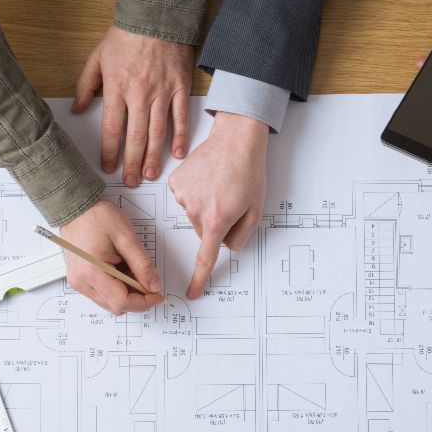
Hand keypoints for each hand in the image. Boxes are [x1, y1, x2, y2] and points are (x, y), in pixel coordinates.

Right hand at [60, 199, 163, 314]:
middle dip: (136, 297)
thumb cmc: (97, 218)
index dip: (144, 302)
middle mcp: (82, 282)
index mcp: (92, 272)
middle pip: (116, 306)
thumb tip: (154, 286)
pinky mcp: (79, 280)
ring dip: (126, 293)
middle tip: (147, 280)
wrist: (77, 208)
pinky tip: (120, 270)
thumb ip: (143, 265)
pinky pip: (102, 294)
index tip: (157, 295)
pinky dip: (116, 288)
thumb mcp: (127, 238)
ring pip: (110, 302)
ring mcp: (79, 283)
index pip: (122, 302)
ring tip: (130, 269)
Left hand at [72, 26, 192, 186]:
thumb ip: (85, 85)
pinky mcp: (179, 88)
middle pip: (135, 137)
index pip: (111, 129)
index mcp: (117, 88)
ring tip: (150, 174)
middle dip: (132, 163)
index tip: (108, 167)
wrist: (156, 14)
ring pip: (157, 132)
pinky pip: (180, 117)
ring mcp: (162, 92)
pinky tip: (177, 153)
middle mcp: (139, 94)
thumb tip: (76, 110)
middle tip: (131, 181)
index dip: (109, 152)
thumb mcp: (97, 57)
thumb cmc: (126, 35)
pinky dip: (179, 137)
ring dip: (154, 157)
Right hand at [168, 112, 267, 298]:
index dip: (199, 277)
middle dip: (215, 222)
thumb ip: (242, 236)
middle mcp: (196, 210)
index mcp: (217, 220)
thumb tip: (228, 247)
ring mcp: (183, 195)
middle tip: (229, 200)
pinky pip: (186, 197)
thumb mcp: (255, 210)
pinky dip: (196, 191)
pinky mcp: (176, 182)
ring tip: (219, 184)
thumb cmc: (249, 172)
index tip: (192, 292)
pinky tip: (207, 178)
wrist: (236, 139)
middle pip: (203, 231)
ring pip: (194, 214)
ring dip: (206, 205)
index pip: (206, 257)